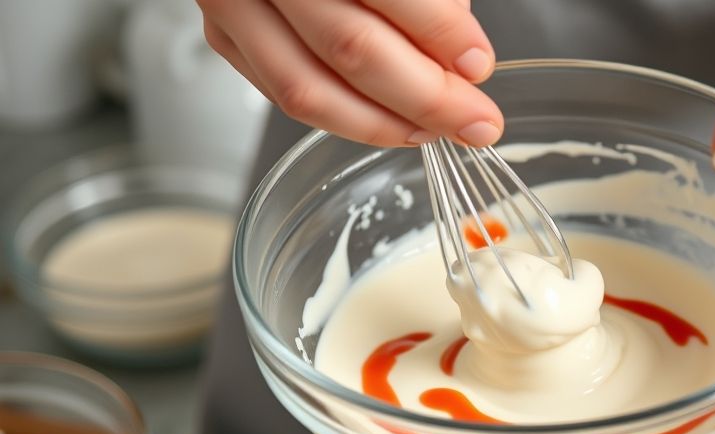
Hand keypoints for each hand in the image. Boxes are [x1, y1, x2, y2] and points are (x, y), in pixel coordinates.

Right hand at [196, 0, 503, 146]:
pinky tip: (390, 121)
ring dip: (383, 124)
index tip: (479, 64)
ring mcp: (232, 4)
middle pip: (349, 49)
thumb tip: (461, 57)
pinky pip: (285, 95)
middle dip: (425, 97)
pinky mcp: (225, 36)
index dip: (439, 33)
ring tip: (436, 130)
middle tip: (475, 121)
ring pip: (308, 90)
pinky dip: (345, 118)